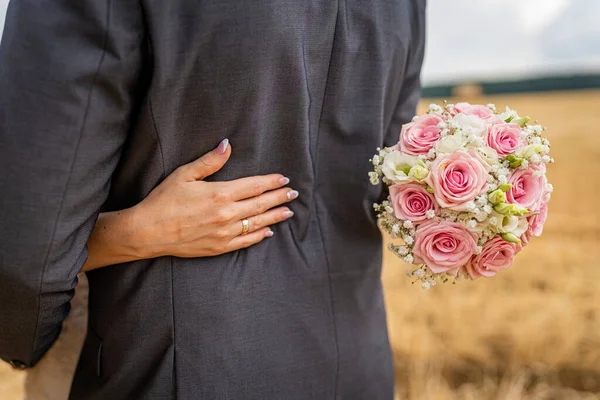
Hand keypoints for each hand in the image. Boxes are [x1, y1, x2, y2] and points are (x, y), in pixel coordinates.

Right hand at [129, 139, 297, 257]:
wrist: (148, 232)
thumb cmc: (163, 200)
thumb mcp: (184, 175)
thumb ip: (209, 161)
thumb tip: (227, 144)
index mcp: (220, 193)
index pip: (254, 185)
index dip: (271, 181)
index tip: (284, 179)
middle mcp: (227, 214)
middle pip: (261, 204)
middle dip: (279, 198)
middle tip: (293, 194)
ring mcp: (224, 233)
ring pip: (257, 223)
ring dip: (275, 217)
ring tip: (288, 212)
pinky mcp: (219, 247)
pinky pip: (245, 242)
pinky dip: (259, 236)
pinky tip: (268, 232)